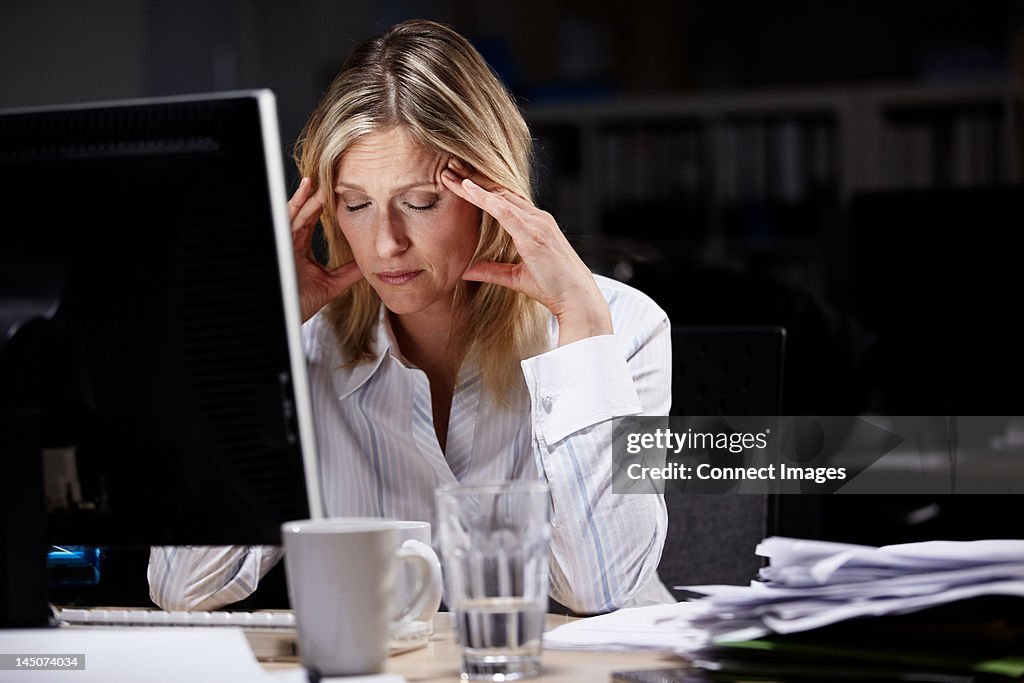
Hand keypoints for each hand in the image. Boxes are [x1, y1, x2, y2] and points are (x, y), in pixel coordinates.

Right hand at [289, 177, 363, 322]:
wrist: (286, 318)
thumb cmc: (301, 303)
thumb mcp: (331, 284)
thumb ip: (348, 272)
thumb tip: (370, 264)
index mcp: (300, 247)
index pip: (312, 220)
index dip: (324, 206)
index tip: (339, 192)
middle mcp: (290, 240)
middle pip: (304, 211)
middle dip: (317, 196)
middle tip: (332, 179)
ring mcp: (283, 241)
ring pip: (296, 211)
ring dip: (309, 196)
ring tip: (321, 180)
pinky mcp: (280, 242)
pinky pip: (287, 218)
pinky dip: (296, 203)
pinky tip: (306, 190)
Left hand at [440, 161, 611, 345]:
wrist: (577, 298)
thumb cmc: (553, 288)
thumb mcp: (516, 278)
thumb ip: (491, 271)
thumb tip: (466, 271)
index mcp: (536, 225)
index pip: (504, 200)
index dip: (482, 189)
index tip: (460, 180)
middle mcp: (538, 218)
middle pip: (501, 192)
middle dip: (474, 179)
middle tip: (451, 167)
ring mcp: (537, 223)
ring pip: (500, 196)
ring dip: (474, 183)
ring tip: (452, 173)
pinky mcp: (533, 233)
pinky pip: (504, 210)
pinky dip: (485, 198)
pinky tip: (467, 189)